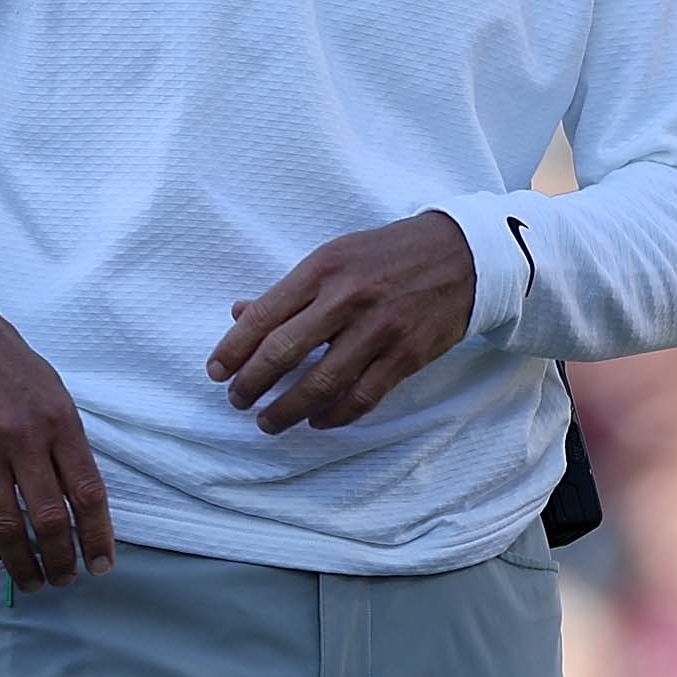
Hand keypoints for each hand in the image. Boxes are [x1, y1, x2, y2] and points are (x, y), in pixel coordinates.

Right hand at [0, 296, 116, 593]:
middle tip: (65, 578)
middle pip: (51, 518)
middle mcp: (23, 437)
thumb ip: (65, 440)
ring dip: (23, 563)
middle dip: (62, 559)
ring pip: (7, 525)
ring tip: (32, 580)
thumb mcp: (51, 390)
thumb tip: (81, 496)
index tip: (103, 563)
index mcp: (59, 420)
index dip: (99, 536)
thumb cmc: (4, 361)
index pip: (88, 492)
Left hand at [206, 213, 476, 434]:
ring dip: (287, 410)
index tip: (216, 372)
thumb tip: (239, 314)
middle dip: (252, 384)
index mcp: (323, 269)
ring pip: (321, 383)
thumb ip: (288, 290)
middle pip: (284, 353)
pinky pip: (363, 397)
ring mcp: (379, 329)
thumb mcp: (334, 256)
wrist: (461, 254)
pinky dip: (335, 416)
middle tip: (237, 401)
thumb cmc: (386, 254)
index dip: (234, 350)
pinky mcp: (407, 355)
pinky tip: (317, 421)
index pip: (264, 316)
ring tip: (268, 421)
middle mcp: (348, 298)